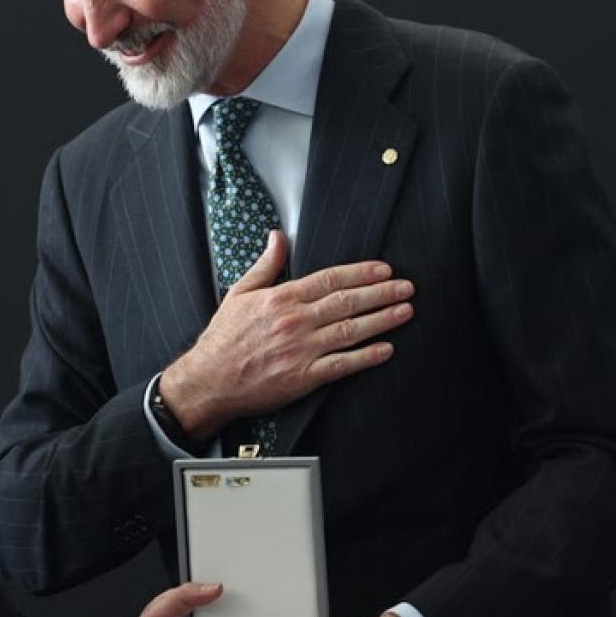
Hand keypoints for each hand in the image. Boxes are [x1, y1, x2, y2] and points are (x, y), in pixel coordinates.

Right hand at [162, 231, 413, 438]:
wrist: (209, 380)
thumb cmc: (223, 338)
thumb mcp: (239, 293)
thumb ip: (265, 265)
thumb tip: (277, 236)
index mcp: (281, 298)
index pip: (330, 279)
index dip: (361, 273)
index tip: (383, 270)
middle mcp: (295, 321)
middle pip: (347, 301)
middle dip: (381, 293)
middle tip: (406, 287)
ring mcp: (301, 350)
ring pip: (351, 330)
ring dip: (382, 320)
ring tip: (405, 311)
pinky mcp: (304, 377)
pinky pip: (342, 364)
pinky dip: (367, 356)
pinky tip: (386, 349)